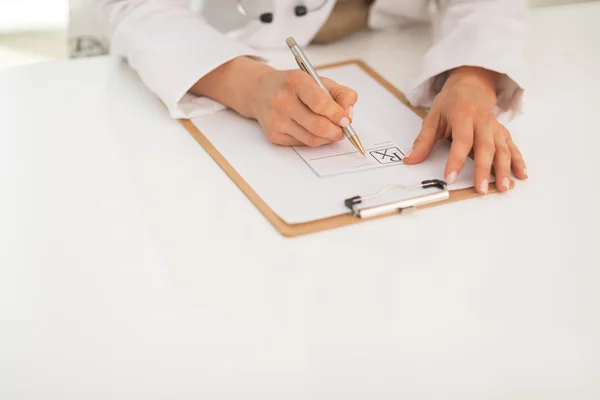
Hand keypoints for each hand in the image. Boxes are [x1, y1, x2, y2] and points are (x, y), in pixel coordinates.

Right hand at [191, 56, 356, 146]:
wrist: (260, 91)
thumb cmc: (293, 85)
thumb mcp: (317, 80)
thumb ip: (340, 94)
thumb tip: (349, 115)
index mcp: (296, 81)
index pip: (321, 103)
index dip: (337, 115)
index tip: (346, 120)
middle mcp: (282, 100)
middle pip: (317, 125)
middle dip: (335, 132)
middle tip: (342, 131)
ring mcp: (276, 119)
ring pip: (311, 139)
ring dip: (327, 138)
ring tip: (332, 132)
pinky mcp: (273, 135)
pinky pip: (301, 143)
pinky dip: (313, 140)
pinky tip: (313, 131)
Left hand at [402, 67, 527, 193]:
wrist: (471, 85)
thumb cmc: (451, 103)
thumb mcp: (433, 117)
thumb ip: (423, 141)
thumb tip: (409, 160)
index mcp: (463, 116)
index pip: (461, 141)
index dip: (456, 160)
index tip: (450, 177)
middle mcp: (482, 122)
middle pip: (485, 147)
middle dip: (484, 170)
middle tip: (481, 189)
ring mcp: (494, 127)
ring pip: (502, 149)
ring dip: (504, 169)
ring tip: (503, 188)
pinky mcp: (502, 132)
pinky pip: (512, 147)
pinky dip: (518, 161)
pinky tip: (521, 175)